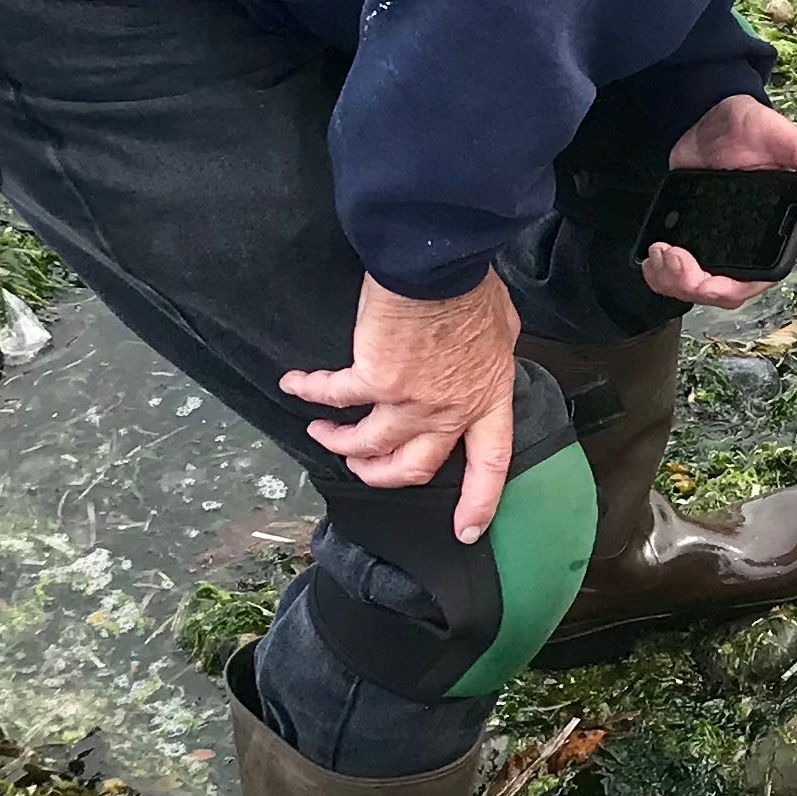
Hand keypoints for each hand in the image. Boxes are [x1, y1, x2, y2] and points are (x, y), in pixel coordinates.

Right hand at [280, 271, 518, 542]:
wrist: (438, 265)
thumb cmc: (471, 287)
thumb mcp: (502, 328)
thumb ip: (490, 356)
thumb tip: (485, 355)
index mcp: (486, 400)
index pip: (490, 465)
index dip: (479, 502)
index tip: (467, 531)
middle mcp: (449, 411)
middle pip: (414, 467)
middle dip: (382, 476)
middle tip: (362, 468)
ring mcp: (410, 400)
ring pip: (369, 443)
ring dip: (339, 442)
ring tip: (322, 433)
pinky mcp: (372, 380)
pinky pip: (334, 396)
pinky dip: (310, 391)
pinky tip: (294, 384)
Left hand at [648, 94, 796, 309]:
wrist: (708, 116)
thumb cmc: (748, 126)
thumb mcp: (776, 133)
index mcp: (774, 231)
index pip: (755, 280)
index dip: (725, 288)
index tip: (700, 275)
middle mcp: (747, 245)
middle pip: (720, 292)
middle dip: (691, 286)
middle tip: (670, 257)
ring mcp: (718, 245)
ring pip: (695, 289)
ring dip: (671, 282)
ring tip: (657, 254)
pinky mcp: (693, 239)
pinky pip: (676, 275)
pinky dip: (660, 275)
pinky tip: (651, 259)